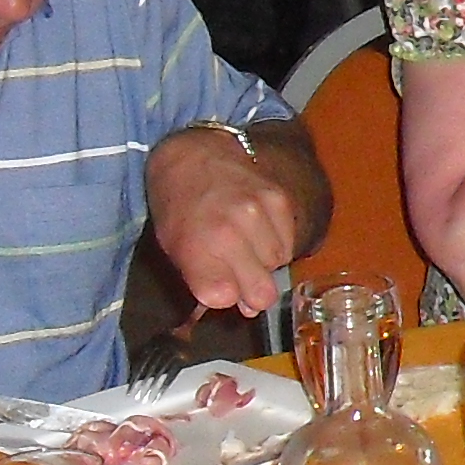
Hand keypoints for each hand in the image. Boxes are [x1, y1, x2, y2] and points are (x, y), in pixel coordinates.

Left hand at [145, 126, 306, 317]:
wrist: (195, 156)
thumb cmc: (179, 208)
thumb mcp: (176, 249)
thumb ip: (206, 282)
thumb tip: (247, 308)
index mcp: (197, 247)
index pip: (225, 298)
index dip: (225, 297)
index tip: (220, 287)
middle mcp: (231, 233)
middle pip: (261, 293)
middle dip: (252, 293)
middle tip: (241, 276)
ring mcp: (259, 214)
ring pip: (277, 266)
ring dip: (265, 263)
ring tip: (246, 244)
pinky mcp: (280, 201)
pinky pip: (289, 243)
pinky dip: (277, 243)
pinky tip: (259, 230)